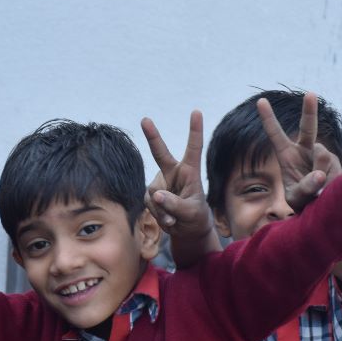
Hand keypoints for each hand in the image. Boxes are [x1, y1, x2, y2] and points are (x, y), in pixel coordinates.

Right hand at [140, 111, 213, 238]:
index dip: (195, 130)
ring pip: (154, 193)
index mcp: (190, 171)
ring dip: (162, 209)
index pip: (194, 148)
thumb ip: (175, 204)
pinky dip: (157, 215)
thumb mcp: (191, 212)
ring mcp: (160, 183)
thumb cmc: (195, 216)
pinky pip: (149, 204)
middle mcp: (173, 173)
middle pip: (160, 152)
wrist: (187, 229)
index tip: (196, 111)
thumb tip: (156, 195)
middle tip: (145, 119)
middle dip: (152, 136)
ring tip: (175, 219)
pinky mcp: (150, 195)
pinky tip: (169, 221)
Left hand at [257, 93, 341, 211]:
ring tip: (318, 192)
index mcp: (287, 156)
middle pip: (307, 127)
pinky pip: (334, 169)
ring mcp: (322, 155)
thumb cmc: (304, 204)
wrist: (324, 209)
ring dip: (320, 175)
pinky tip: (330, 189)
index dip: (268, 118)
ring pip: (321, 157)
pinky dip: (331, 181)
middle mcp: (305, 150)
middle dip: (309, 110)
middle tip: (310, 94)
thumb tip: (320, 174)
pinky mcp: (336, 162)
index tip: (260, 101)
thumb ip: (305, 188)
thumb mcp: (297, 199)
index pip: (276, 135)